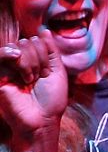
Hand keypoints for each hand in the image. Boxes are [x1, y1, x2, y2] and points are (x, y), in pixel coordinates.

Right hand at [0, 30, 67, 151]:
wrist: (42, 120)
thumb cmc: (51, 100)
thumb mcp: (57, 73)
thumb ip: (51, 51)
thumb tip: (44, 31)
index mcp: (34, 61)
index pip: (37, 41)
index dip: (45, 55)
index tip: (47, 74)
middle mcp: (20, 63)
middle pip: (28, 42)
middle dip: (38, 59)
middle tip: (37, 79)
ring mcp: (8, 68)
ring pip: (18, 47)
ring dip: (30, 63)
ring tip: (30, 80)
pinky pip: (2, 54)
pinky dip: (12, 55)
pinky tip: (18, 62)